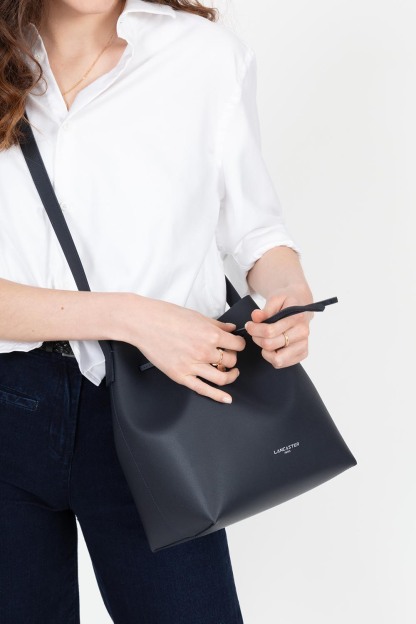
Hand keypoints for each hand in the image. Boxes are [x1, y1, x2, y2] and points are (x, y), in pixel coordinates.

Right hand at [122, 296, 245, 403]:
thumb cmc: (166, 316)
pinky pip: (203, 390)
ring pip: (222, 378)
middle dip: (233, 358)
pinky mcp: (181, 376)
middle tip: (228, 354)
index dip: (239, 344)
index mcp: (210, 334)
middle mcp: (204, 351)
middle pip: (231, 361)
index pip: (237, 345)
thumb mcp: (197, 316)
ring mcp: (192, 366)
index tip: (237, 344)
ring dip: (231, 375)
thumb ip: (217, 324)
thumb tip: (231, 328)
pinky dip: (218, 396)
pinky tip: (226, 398)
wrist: (144, 323)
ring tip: (230, 372)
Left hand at [244, 287, 313, 368]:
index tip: (248, 325)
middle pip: (270, 345)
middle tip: (255, 332)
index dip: (254, 329)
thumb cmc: (286, 302)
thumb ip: (265, 310)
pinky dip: (272, 357)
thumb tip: (255, 316)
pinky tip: (272, 346)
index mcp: (297, 317)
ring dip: (265, 351)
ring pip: (277, 359)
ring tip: (264, 340)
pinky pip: (281, 363)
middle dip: (257, 338)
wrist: (300, 306)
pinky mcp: (303, 354)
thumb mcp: (275, 299)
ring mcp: (304, 345)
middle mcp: (303, 332)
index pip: (269, 331)